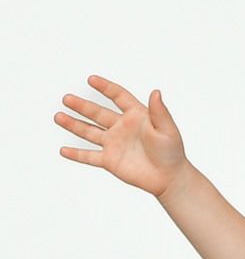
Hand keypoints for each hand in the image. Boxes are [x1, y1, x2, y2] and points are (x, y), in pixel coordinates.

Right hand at [54, 75, 189, 197]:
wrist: (170, 179)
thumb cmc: (172, 153)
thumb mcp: (167, 130)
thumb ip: (159, 112)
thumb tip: (156, 92)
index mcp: (136, 116)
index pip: (118, 97)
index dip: (106, 88)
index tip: (92, 80)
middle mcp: (122, 128)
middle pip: (97, 113)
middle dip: (81, 106)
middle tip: (67, 99)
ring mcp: (114, 144)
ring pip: (89, 132)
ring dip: (74, 124)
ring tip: (59, 116)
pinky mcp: (110, 161)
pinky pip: (90, 157)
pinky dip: (76, 154)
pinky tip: (63, 150)